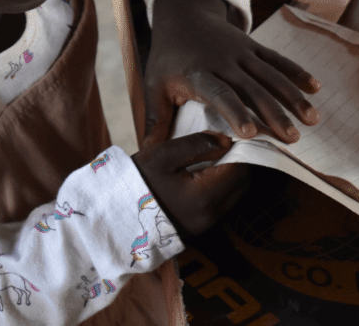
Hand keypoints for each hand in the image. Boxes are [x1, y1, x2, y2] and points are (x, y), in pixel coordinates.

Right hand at [131, 132, 249, 234]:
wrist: (115, 215)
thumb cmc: (138, 181)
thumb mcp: (163, 155)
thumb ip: (197, 144)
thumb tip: (226, 140)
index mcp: (205, 195)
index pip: (240, 168)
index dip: (243, 148)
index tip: (236, 131)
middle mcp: (211, 214)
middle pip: (243, 183)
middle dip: (242, 161)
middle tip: (229, 140)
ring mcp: (206, 224)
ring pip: (235, 194)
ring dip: (232, 173)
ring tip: (219, 153)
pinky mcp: (199, 227)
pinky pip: (223, 203)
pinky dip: (222, 185)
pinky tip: (208, 170)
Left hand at [143, 0, 319, 146]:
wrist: (184, 16)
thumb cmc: (168, 57)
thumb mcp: (154, 84)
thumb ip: (156, 118)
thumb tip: (147, 152)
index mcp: (198, 74)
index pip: (219, 93)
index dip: (234, 111)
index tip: (249, 132)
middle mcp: (224, 62)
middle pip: (252, 89)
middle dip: (274, 113)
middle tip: (292, 138)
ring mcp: (242, 53)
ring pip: (271, 76)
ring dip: (293, 97)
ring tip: (312, 119)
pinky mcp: (253, 47)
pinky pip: (278, 60)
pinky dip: (297, 72)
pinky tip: (315, 87)